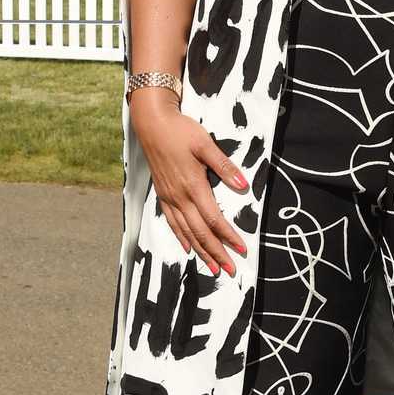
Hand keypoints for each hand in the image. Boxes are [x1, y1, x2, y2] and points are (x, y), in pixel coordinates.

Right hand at [130, 95, 249, 276]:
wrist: (151, 124)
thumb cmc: (180, 130)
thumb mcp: (205, 143)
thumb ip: (224, 166)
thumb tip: (242, 184)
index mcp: (193, 186)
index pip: (214, 219)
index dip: (228, 237)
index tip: (242, 249)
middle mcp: (180, 197)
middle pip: (201, 232)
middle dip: (217, 253)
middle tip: (230, 270)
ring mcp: (169, 197)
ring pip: (187, 232)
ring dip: (201, 251)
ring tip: (213, 267)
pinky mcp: (163, 194)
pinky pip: (173, 222)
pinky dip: (182, 237)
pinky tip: (189, 247)